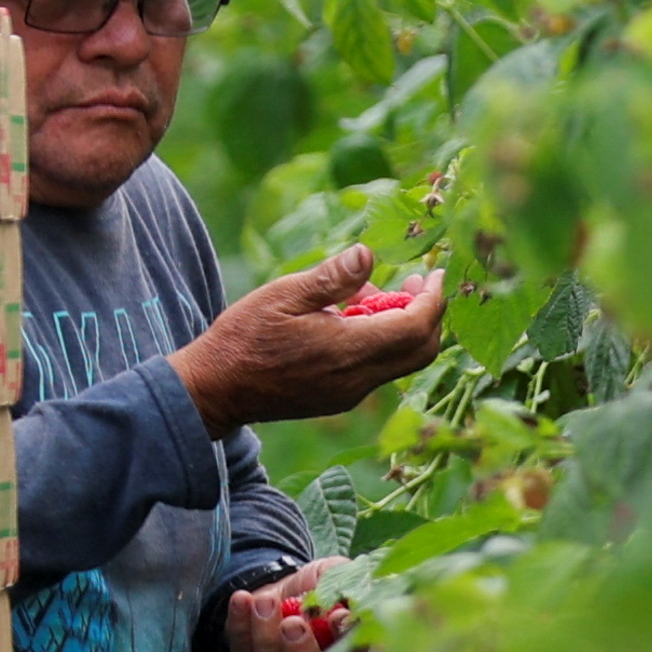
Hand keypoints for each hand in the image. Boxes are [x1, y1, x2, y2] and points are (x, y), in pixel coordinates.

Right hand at [176, 246, 451, 435]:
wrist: (215, 390)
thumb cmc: (244, 337)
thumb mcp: (283, 295)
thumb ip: (331, 277)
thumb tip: (369, 254)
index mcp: (347, 351)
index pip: (416, 328)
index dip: (434, 299)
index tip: (435, 272)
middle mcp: (358, 379)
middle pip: (421, 350)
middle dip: (429, 314)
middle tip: (418, 281)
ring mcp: (350, 393)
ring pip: (402, 362)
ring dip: (403, 326)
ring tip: (376, 294)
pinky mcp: (340, 398)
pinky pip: (379, 369)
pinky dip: (382, 341)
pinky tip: (354, 318)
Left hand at [218, 573, 359, 651]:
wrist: (284, 594)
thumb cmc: (321, 587)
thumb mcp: (337, 576)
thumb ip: (347, 586)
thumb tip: (346, 610)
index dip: (351, 647)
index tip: (339, 616)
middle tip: (293, 624)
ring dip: (266, 638)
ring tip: (265, 601)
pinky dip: (240, 628)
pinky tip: (242, 600)